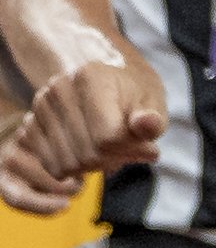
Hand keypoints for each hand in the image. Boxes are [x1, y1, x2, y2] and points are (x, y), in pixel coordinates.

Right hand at [0, 60, 166, 212]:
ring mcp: (41, 106)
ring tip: (113, 152)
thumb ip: (151, 120)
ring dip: (96, 167)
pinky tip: (92, 154)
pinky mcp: (31, 124)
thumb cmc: (135, 97)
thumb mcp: (152, 104)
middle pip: (88, 153)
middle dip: (116, 160)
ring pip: (69, 164)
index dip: (133, 150)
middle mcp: (59, 89)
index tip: (150, 148)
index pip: (108, 137)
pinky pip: (51, 165)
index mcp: (91, 77)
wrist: (110, 84)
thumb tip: (148, 124)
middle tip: (131, 152)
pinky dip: (75, 170)